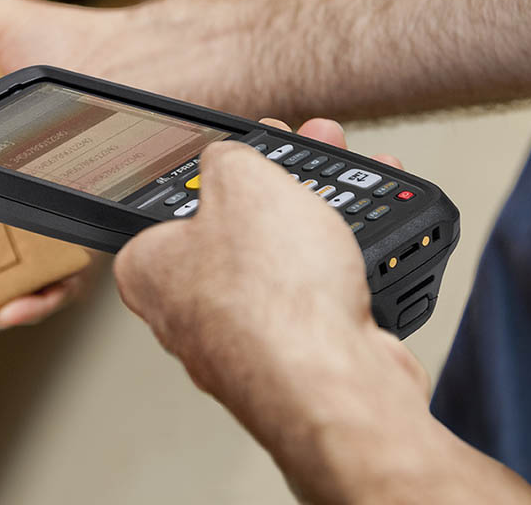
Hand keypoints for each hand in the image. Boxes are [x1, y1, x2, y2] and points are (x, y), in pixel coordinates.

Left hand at [114, 118, 434, 502]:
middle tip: (317, 151)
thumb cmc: (272, 297)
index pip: (172, 207)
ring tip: (366, 177)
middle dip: (285, 184)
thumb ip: (229, 158)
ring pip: (286, 259)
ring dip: (327, 214)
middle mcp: (190, 313)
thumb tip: (232, 158)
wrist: (335, 381)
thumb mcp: (240, 179)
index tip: (252, 150)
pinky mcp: (300, 360)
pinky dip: (350, 260)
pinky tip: (379, 236)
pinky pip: (322, 296)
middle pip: (238, 228)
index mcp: (151, 271)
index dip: (217, 170)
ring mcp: (246, 342)